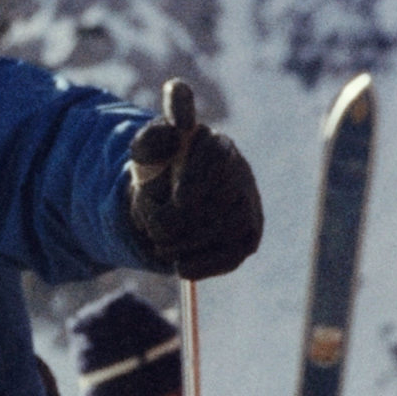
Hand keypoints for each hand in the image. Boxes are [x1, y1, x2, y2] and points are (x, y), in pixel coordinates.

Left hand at [120, 77, 261, 279]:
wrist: (170, 200)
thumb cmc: (159, 171)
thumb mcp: (146, 151)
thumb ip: (153, 137)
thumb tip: (177, 129)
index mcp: (216, 144)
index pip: (216, 154)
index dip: (198, 179)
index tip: (178, 199)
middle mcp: (240, 171)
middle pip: (216, 201)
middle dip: (177, 220)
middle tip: (155, 226)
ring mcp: (249, 205)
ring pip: (221, 231)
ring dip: (184, 243)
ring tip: (161, 243)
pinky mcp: (249, 237)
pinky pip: (230, 257)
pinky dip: (202, 265)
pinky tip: (180, 266)